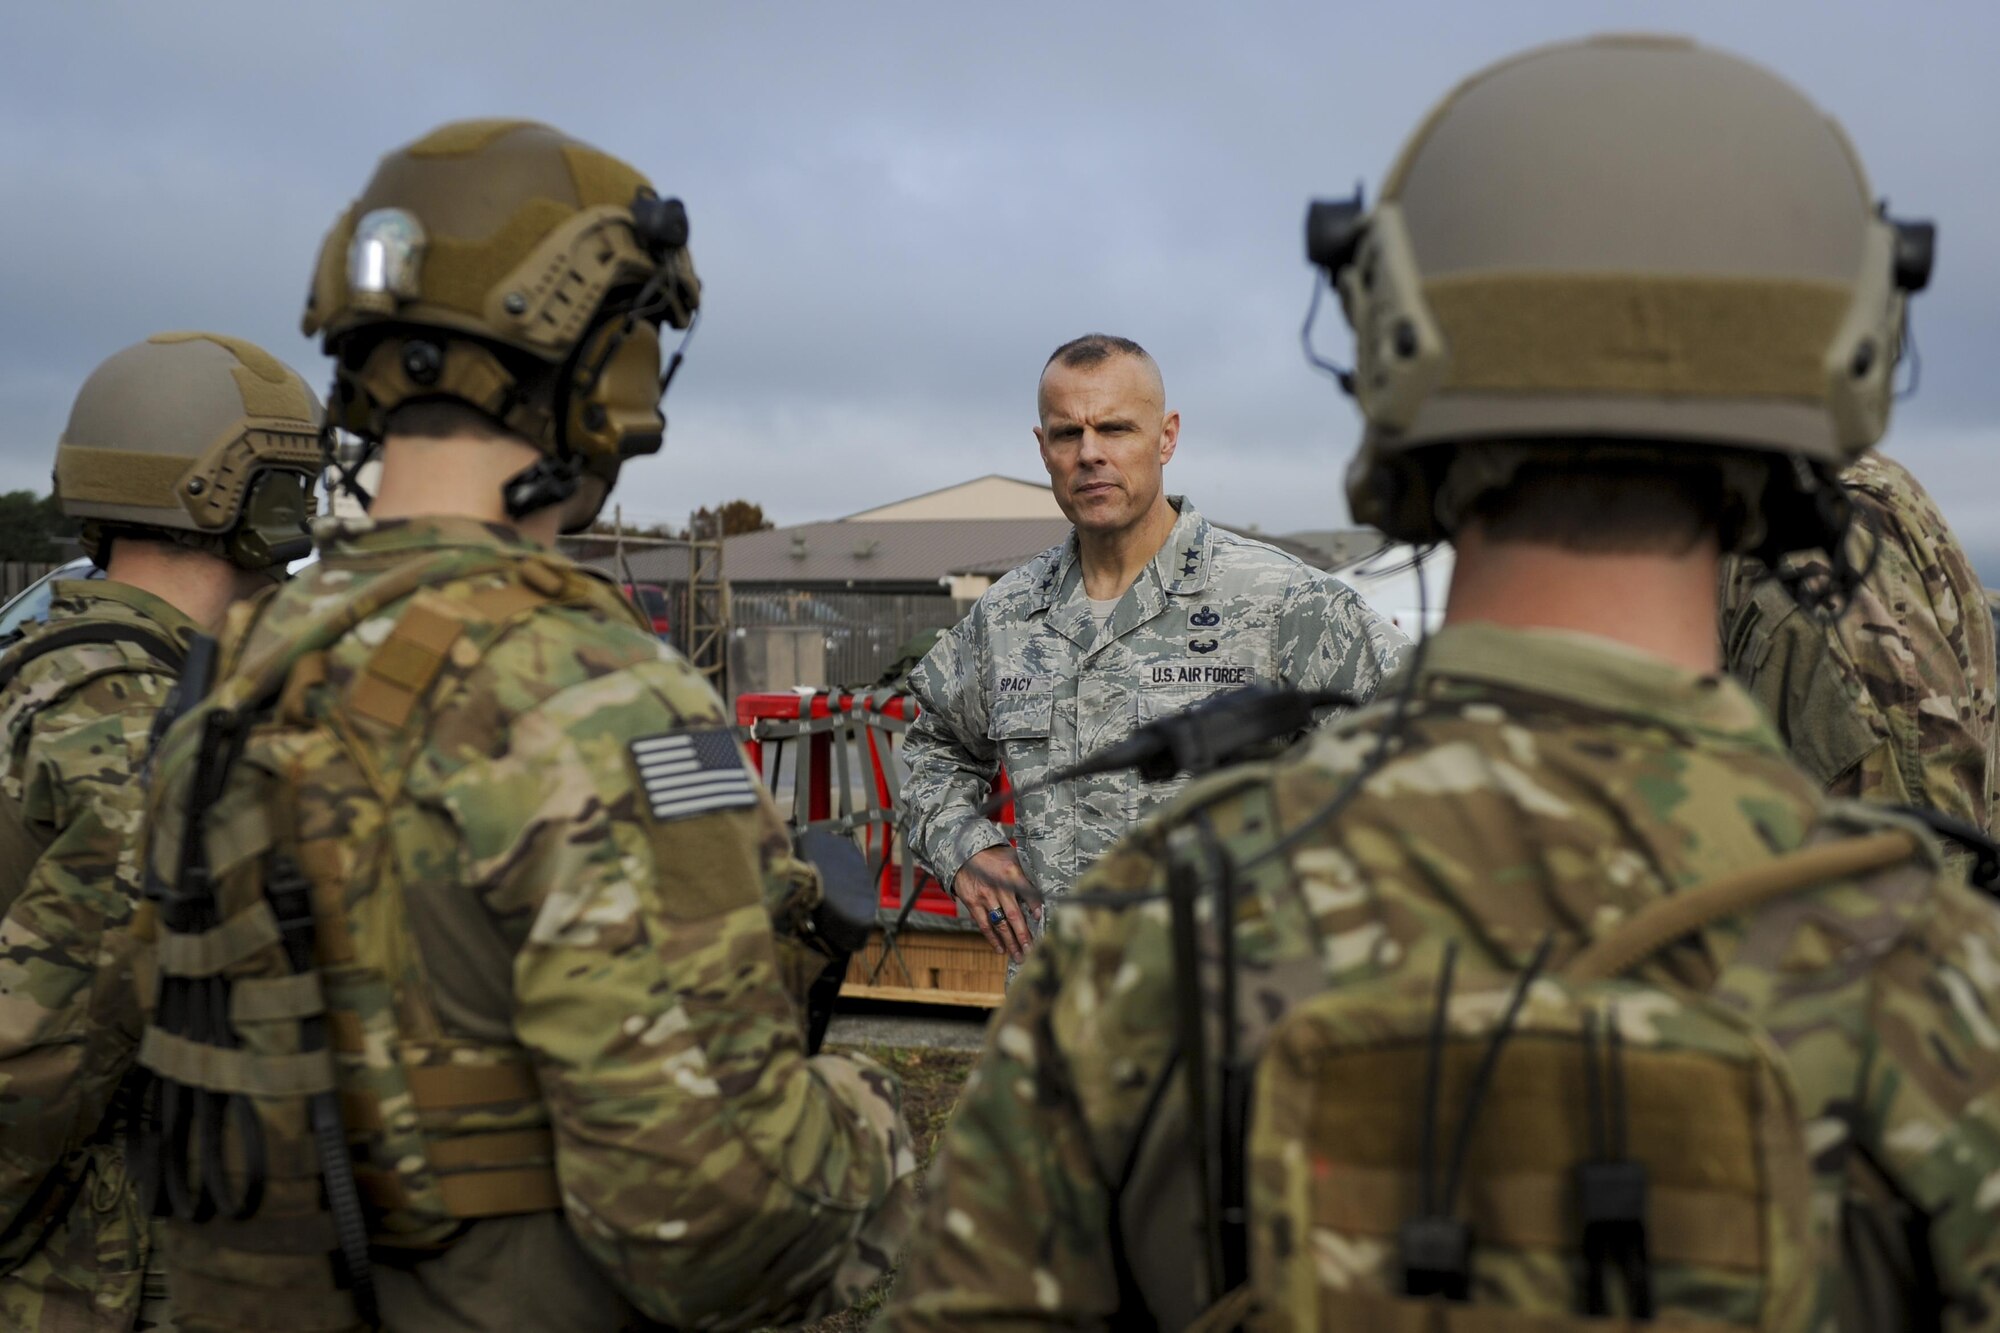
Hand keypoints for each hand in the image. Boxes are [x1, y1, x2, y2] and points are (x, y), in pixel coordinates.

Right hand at [954, 846, 1038, 962]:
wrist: (965, 854)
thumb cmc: (994, 857)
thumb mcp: (1013, 858)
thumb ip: (1026, 876)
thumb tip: (1043, 897)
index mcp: (1011, 873)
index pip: (1027, 892)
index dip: (1035, 906)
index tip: (1041, 919)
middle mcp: (998, 886)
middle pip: (1014, 915)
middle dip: (1024, 936)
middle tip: (1032, 951)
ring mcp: (984, 896)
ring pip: (1000, 924)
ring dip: (1010, 942)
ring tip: (1019, 956)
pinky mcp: (972, 903)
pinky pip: (984, 925)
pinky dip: (993, 939)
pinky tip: (1001, 949)